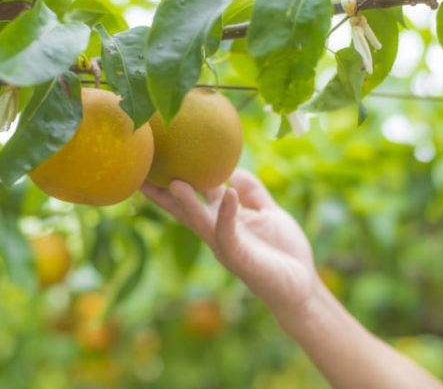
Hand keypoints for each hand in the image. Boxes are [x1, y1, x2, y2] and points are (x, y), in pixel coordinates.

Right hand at [141, 169, 318, 313]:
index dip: (174, 178)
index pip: (193, 196)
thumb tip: (234, 171)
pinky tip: (229, 194)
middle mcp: (217, 231)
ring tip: (175, 182)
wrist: (301, 284)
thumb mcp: (269, 212)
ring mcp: (225, 245)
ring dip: (187, 202)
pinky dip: (227, 214)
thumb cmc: (283, 250)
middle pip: (183, 209)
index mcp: (222, 219)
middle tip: (140, 172)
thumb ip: (252, 191)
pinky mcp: (239, 257)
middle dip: (162, 193)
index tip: (156, 158)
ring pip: (200, 222)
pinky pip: (229, 233)